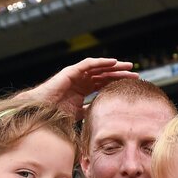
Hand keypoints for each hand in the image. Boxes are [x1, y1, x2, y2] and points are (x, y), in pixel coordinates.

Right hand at [18, 58, 136, 118]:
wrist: (41, 111)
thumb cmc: (56, 114)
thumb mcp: (79, 114)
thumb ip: (90, 112)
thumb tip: (102, 115)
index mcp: (83, 90)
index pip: (103, 85)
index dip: (117, 85)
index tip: (131, 87)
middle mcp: (81, 80)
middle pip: (104, 75)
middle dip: (120, 75)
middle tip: (135, 75)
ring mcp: (77, 74)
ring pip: (100, 68)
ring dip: (114, 66)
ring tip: (128, 67)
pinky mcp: (72, 71)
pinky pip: (89, 64)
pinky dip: (101, 62)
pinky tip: (113, 62)